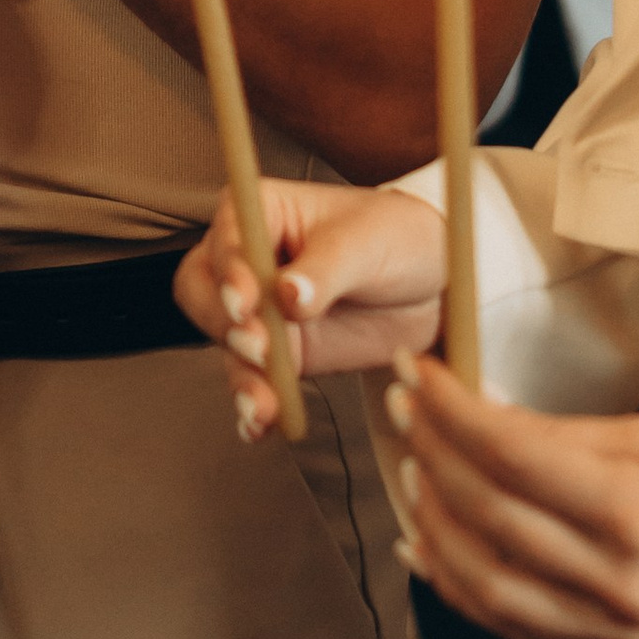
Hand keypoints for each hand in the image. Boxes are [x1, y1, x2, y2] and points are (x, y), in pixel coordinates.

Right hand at [175, 179, 446, 420]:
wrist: (434, 284)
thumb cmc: (397, 238)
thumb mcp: (366, 244)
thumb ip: (326, 269)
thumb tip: (289, 295)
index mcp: (261, 213)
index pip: (226, 240)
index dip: (229, 273)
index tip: (247, 303)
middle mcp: (250, 261)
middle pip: (205, 294)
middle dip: (225, 327)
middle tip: (259, 350)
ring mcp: (263, 312)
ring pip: (227, 346)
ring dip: (240, 377)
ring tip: (263, 405)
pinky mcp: (282, 354)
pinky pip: (255, 380)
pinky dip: (255, 405)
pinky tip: (262, 425)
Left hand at [392, 356, 638, 638]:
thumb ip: (569, 435)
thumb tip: (482, 413)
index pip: (517, 459)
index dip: (454, 412)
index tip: (420, 373)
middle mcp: (624, 584)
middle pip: (493, 519)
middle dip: (434, 456)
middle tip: (404, 406)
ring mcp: (616, 630)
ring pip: (488, 585)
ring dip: (434, 524)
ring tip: (410, 467)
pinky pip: (512, 626)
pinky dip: (459, 587)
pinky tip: (428, 544)